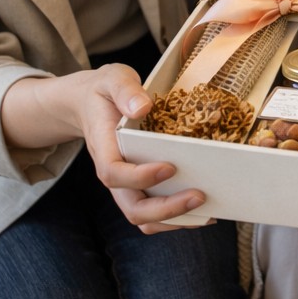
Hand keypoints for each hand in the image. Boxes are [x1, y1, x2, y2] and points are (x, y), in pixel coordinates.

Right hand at [71, 65, 209, 233]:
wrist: (90, 104)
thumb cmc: (105, 91)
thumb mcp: (113, 79)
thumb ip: (125, 90)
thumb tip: (143, 108)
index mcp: (104, 147)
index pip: (114, 173)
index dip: (140, 177)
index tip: (170, 167)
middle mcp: (114, 173)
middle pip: (132, 208)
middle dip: (166, 208)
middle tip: (199, 196)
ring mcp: (126, 185)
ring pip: (143, 218)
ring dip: (174, 220)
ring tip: (207, 211)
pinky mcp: (139, 187)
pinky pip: (154, 213)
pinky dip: (177, 218)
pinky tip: (203, 211)